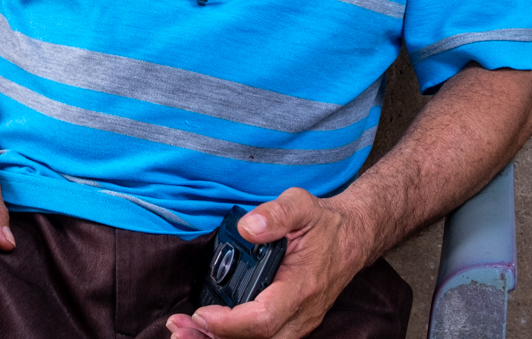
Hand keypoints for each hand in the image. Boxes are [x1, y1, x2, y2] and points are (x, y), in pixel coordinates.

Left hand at [166, 188, 372, 338]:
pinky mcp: (290, 323)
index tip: (200, 313)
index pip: (264, 318)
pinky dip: (231, 337)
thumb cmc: (324, 224)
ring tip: (183, 332)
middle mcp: (301, 313)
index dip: (230, 323)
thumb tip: (248, 227)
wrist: (351, 238)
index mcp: (302, 286)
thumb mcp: (301, 205)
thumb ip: (276, 213)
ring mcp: (297, 322)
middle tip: (179, 329)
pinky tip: (204, 330)